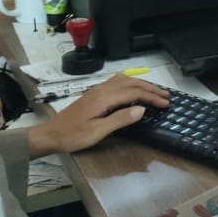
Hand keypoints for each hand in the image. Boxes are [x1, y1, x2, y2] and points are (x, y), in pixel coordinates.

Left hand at [28, 75, 169, 155]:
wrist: (51, 134)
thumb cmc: (73, 135)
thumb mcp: (97, 131)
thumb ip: (120, 119)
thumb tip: (141, 110)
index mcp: (105, 98)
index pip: (134, 93)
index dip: (152, 97)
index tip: (166, 104)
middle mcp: (102, 90)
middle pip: (131, 83)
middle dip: (150, 88)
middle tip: (166, 96)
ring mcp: (97, 91)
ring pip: (124, 80)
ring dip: (141, 84)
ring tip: (154, 91)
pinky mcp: (94, 94)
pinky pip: (117, 82)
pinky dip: (130, 83)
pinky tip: (132, 88)